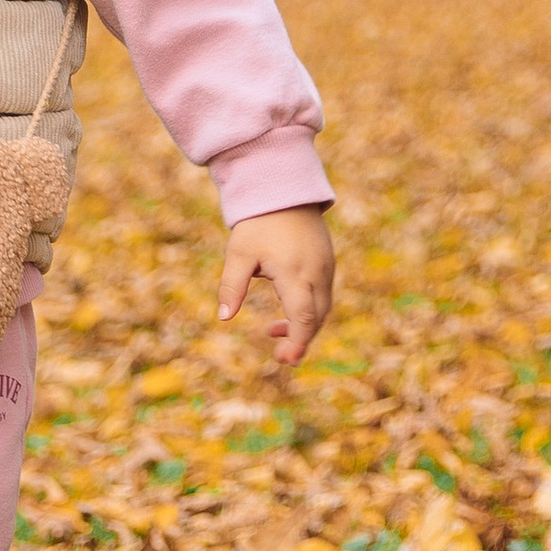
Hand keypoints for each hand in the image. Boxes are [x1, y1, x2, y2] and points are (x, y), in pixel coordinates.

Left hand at [220, 207, 333, 370]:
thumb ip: (231, 285)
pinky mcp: (326, 264)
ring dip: (303, 326)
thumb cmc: (258, 222)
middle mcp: (317, 274)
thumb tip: (223, 317)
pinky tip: (284, 311)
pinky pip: (322, 296)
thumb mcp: (239, 253)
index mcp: (296, 273)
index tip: (285, 360)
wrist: (284, 190)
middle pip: (316, 319)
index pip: (304, 318)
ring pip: (322, 309)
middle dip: (300, 340)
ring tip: (272, 331)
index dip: (297, 342)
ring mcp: (325, 269)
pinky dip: (308, 310)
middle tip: (278, 356)